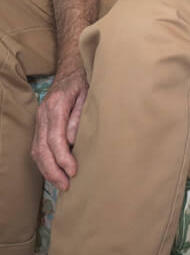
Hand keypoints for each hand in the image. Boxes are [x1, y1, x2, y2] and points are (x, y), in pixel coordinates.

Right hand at [31, 68, 87, 190]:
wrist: (71, 68)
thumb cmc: (84, 81)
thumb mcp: (88, 95)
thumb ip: (80, 117)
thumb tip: (72, 141)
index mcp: (56, 106)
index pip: (55, 138)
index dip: (62, 158)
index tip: (73, 171)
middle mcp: (43, 114)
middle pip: (42, 148)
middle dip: (53, 170)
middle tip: (66, 186)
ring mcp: (39, 119)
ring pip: (36, 150)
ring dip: (47, 170)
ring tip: (61, 184)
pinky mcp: (40, 124)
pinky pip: (38, 147)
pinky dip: (44, 162)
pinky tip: (54, 172)